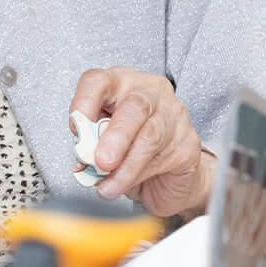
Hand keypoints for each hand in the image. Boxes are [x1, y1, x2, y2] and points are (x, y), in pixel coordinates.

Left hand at [68, 68, 212, 217]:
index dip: (85, 101)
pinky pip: (163, 157)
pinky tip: (123, 185)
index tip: (76, 127)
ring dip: (125, 166)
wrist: (165, 176)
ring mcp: (173, 114)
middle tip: (101, 161)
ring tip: (107, 184)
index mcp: (119, 84)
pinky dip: (137, 175)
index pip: (99, 80)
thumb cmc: (125, 149)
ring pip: (150, 136)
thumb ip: (91, 143)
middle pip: (134, 106)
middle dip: (115, 136)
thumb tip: (83, 156)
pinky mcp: (189, 140)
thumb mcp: (99, 141)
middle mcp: (148, 92)